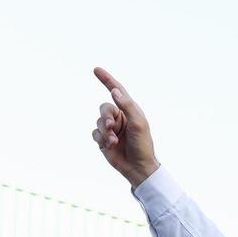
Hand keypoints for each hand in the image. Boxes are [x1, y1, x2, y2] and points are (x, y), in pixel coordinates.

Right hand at [92, 67, 159, 188]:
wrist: (138, 167)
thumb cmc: (142, 144)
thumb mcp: (138, 123)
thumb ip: (127, 106)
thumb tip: (114, 91)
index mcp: (129, 111)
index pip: (117, 91)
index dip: (107, 80)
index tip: (96, 70)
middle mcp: (119, 117)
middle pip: (104, 108)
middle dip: (106, 116)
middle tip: (111, 127)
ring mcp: (111, 129)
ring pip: (98, 121)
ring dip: (105, 131)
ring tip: (114, 141)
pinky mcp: (104, 140)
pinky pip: (95, 133)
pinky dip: (101, 138)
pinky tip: (110, 146)